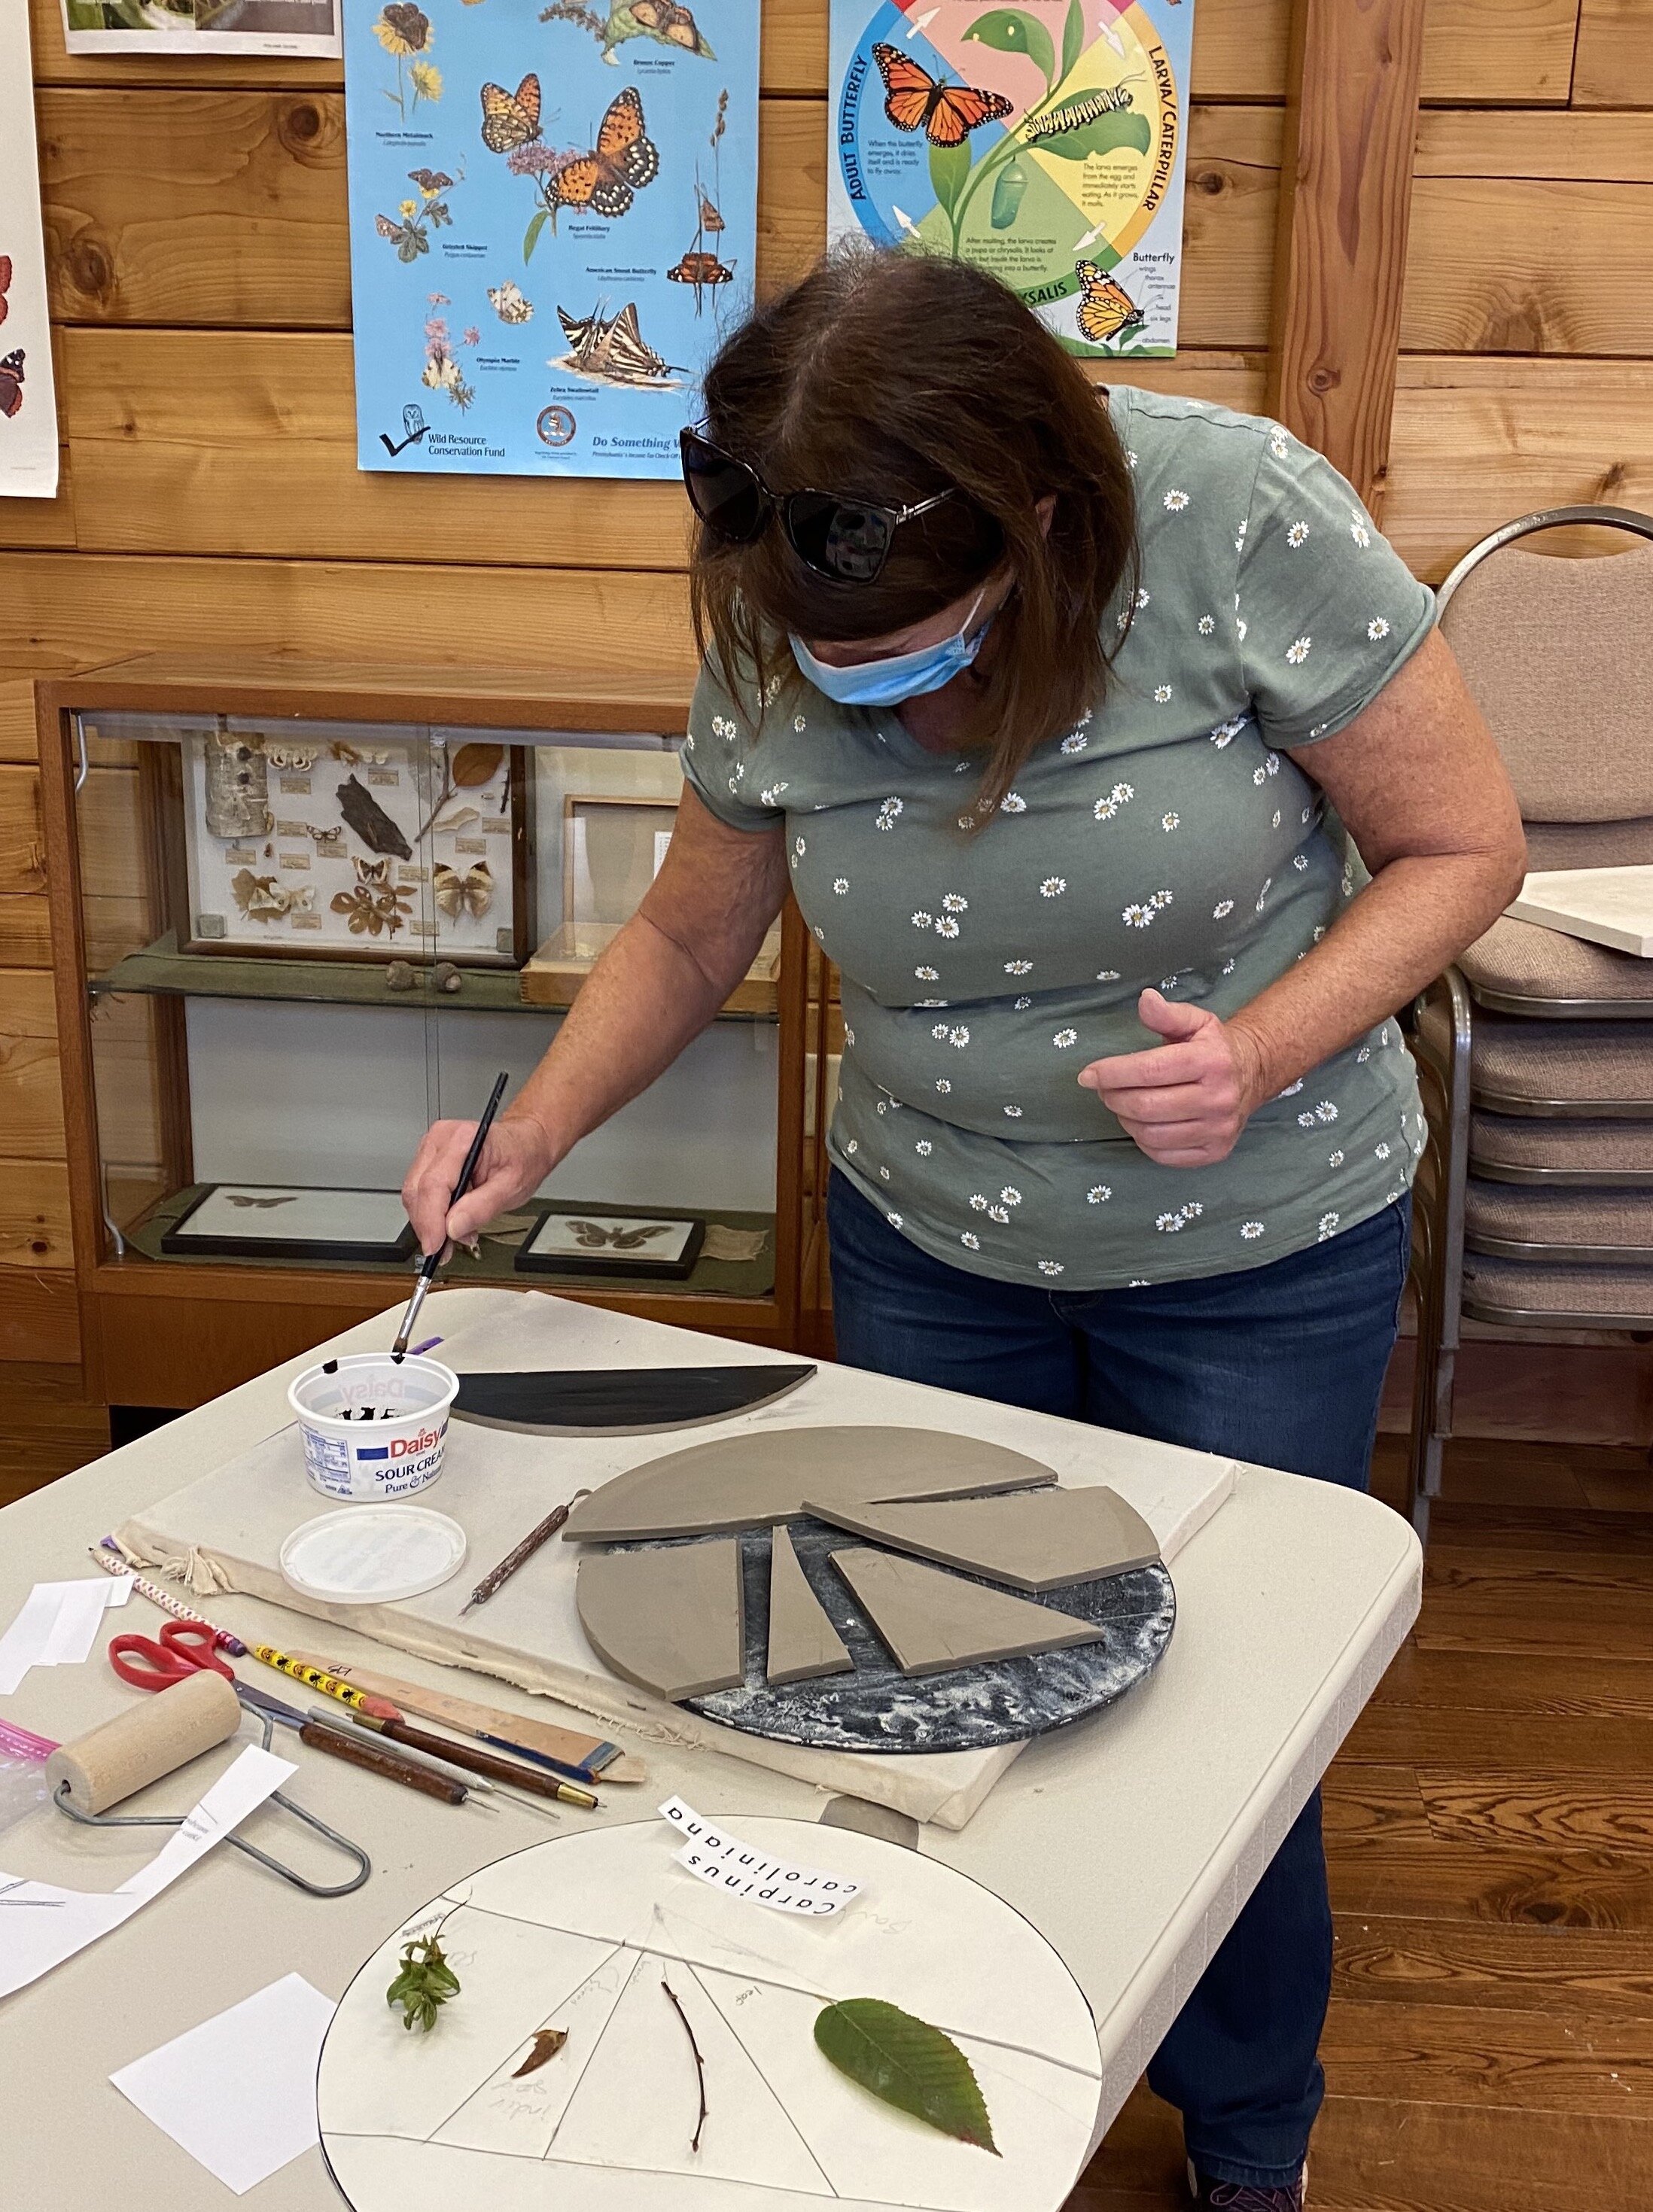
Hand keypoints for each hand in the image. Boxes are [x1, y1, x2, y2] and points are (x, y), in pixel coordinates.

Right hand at [401, 1113, 556, 1257]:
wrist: (525, 1145)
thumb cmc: (522, 1157)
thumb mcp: (512, 1187)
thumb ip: (482, 1207)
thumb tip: (453, 1227)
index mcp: (463, 1139)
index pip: (434, 1185)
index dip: (431, 1220)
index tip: (435, 1246)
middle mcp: (441, 1139)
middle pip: (417, 1191)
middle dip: (429, 1226)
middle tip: (446, 1249)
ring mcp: (431, 1148)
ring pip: (414, 1194)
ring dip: (430, 1222)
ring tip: (457, 1234)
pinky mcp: (428, 1160)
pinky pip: (419, 1192)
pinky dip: (431, 1214)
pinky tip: (451, 1222)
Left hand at [1078, 990, 1268, 1166]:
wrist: (1252, 1073)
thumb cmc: (1213, 1047)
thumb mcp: (1195, 1021)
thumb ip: (1167, 1014)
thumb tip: (1145, 999)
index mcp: (1212, 1061)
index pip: (1150, 1070)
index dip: (1112, 1073)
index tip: (1088, 1075)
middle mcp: (1220, 1097)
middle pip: (1146, 1106)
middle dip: (1114, 1097)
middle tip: (1104, 1089)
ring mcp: (1219, 1129)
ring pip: (1151, 1134)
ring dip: (1125, 1119)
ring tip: (1121, 1103)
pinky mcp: (1215, 1151)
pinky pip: (1164, 1155)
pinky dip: (1142, 1140)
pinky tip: (1141, 1123)